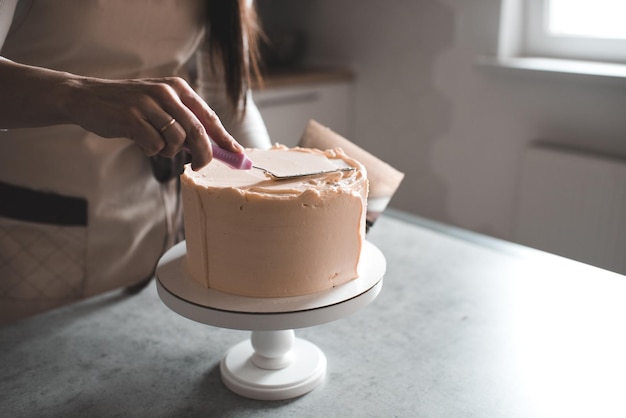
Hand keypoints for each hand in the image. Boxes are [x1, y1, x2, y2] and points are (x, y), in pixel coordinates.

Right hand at [65, 76, 242, 169]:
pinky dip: (151, 150)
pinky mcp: (131, 117)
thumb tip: (212, 148)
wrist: (86, 98)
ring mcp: (148, 104)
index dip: (225, 138)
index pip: (209, 116)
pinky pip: (155, 146)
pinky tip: (140, 142)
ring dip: (170, 151)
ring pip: (177, 140)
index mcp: (177, 88)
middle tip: (200, 166)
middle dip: (205, 154)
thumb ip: (183, 122)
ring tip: (155, 144)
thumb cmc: (129, 107)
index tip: (238, 154)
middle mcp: (166, 92)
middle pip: (198, 131)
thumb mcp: (160, 107)